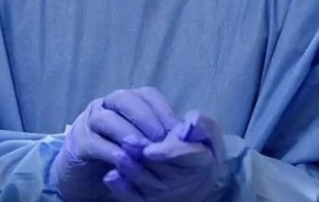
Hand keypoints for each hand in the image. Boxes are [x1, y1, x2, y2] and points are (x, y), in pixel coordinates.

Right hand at [51, 88, 178, 201]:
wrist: (87, 172)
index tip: (177, 130)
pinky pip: (94, 142)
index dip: (163, 110)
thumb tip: (187, 132)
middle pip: (125, 100)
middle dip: (146, 119)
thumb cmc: (124, 152)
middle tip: (161, 140)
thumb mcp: (145, 141)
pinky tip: (126, 160)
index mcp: (127, 100)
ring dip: (128, 133)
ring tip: (144, 149)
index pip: (147, 95)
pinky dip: (111, 150)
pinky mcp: (78, 143)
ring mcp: (89, 122)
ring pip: (107, 118)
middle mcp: (107, 105)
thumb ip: (161, 133)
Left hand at [103, 111, 225, 201]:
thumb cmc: (200, 145)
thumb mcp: (208, 130)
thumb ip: (200, 124)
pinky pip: (135, 198)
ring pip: (146, 183)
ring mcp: (167, 195)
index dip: (167, 153)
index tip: (150, 148)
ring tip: (118, 154)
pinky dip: (122, 189)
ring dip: (131, 170)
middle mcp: (185, 182)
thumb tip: (189, 125)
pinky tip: (111, 176)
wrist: (198, 174)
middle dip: (143, 156)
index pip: (184, 157)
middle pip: (162, 170)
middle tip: (127, 142)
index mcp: (200, 162)